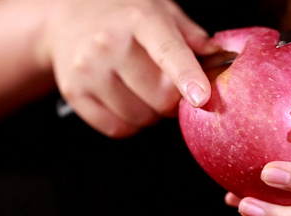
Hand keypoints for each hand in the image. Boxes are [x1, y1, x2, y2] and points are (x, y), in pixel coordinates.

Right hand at [40, 0, 215, 137]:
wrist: (68, 15)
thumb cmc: (122, 15)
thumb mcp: (160, 11)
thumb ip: (192, 37)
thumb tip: (222, 61)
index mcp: (139, 20)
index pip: (168, 52)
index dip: (187, 77)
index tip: (201, 96)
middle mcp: (109, 43)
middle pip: (160, 98)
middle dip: (171, 99)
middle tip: (164, 83)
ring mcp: (88, 69)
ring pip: (140, 118)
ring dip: (150, 112)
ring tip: (139, 87)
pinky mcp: (74, 92)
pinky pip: (117, 129)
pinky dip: (129, 122)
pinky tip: (124, 98)